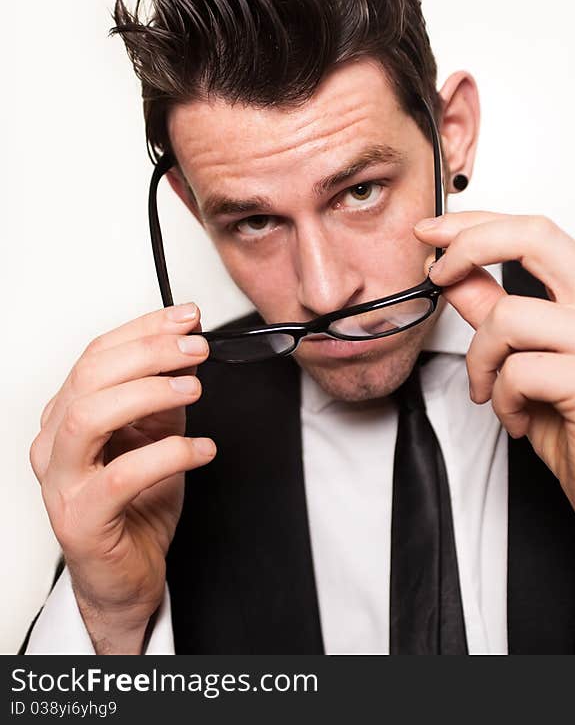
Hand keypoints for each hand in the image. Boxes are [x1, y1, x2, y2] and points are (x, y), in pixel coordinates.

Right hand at [28, 304, 215, 652]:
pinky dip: (170, 454)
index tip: (187, 318)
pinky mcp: (81, 517)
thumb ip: (164, 396)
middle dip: (149, 352)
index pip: (96, 355)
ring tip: (194, 390)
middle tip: (197, 349)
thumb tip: (187, 349)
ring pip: (89, 416)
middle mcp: (54, 443)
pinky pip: (122, 475)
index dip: (144, 329)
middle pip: (90, 376)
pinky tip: (203, 450)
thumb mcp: (156, 435)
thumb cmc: (136, 505)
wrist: (126, 574)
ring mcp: (62, 481)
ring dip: (148, 392)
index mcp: (67, 415)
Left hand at [414, 212, 574, 615]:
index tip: (432, 231)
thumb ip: (493, 308)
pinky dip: (502, 400)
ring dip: (481, 363)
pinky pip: (517, 372)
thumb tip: (454, 273)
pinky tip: (520, 418)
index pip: (533, 230)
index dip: (475, 224)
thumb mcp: (526, 356)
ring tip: (493, 393)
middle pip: (532, 238)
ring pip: (507, 318)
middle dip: (468, 247)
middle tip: (437, 275)